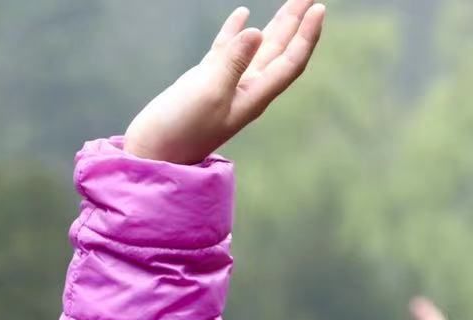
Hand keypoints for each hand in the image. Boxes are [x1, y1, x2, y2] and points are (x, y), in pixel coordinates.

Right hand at [124, 1, 326, 164]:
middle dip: (295, 23)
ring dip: (275, 24)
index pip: (290, 61)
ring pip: (258, 47)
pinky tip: (243, 14)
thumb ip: (232, 60)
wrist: (154, 152)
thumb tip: (257, 31)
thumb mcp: (209, 91)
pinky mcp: (205, 80)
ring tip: (290, 2)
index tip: (318, 8)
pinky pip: (227, 50)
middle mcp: (247, 89)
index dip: (306, 35)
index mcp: (255, 95)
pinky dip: (236, 31)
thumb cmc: (182, 128)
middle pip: (280, 50)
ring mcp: (227, 84)